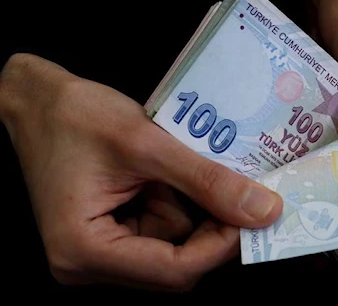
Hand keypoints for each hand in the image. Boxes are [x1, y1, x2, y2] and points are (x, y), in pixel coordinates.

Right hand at [0, 54, 282, 290]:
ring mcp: (95, 253)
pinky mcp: (106, 237)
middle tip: (231, 185)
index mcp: (85, 250)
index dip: (222, 245)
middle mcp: (86, 264)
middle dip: (206, 224)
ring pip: (171, 246)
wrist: (37, 101)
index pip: (174, 271)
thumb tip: (265, 210)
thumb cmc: (77, 116)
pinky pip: (157, 231)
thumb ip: (208, 181)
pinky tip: (159, 175)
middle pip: (175, 265)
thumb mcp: (149, 144)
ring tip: (168, 167)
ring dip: (185, 207)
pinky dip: (172, 203)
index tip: (255, 211)